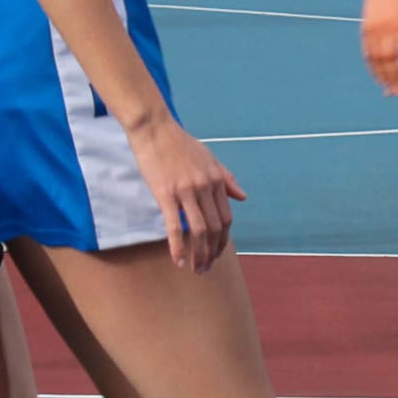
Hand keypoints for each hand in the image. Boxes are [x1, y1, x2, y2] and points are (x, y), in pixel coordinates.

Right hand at [126, 113, 246, 272]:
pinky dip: (178, 246)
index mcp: (217, 179)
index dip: (224, 240)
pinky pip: (174, 226)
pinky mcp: (166, 194)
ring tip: (196, 269)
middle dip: (213, 252)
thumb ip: (226, 179)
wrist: (154, 128)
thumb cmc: (179, 143)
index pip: (226, 218)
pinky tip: (178, 260)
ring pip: (199, 231)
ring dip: (199, 254)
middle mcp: (205, 187)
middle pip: (215, 228)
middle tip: (207, 268)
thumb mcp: (209, 158)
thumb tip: (242, 197)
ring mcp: (186, 191)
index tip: (218, 253)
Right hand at [360, 0, 397, 96]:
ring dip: (383, 75)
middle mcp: (389, 27)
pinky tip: (378, 77)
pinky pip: (368, 52)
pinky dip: (372, 66)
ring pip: (378, 57)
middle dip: (395, 75)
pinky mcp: (366, 30)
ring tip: (389, 90)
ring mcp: (375, 30)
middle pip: (391, 56)